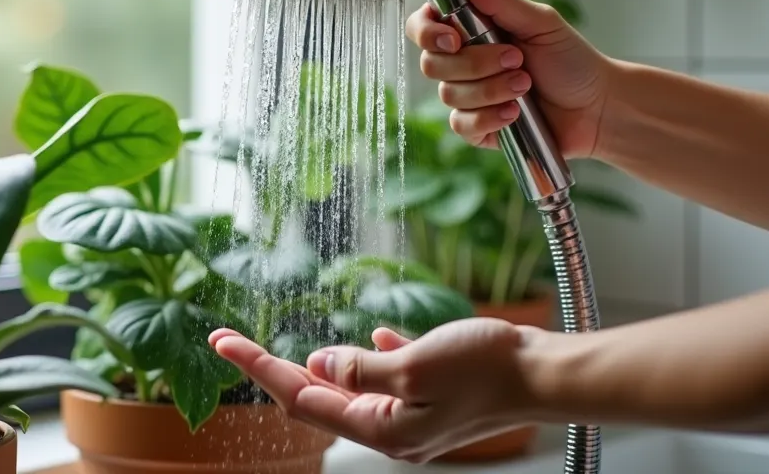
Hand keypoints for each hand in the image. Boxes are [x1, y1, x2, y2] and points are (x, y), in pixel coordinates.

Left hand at [209, 318, 537, 463]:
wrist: (547, 373)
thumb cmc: (487, 368)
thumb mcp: (414, 366)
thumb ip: (360, 369)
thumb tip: (316, 365)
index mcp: (384, 429)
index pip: (301, 397)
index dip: (258, 366)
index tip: (221, 342)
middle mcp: (394, 430)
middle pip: (317, 397)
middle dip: (274, 368)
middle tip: (231, 340)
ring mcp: (414, 415)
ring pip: (351, 388)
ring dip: (321, 366)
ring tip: (284, 348)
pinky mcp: (435, 394)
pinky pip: (390, 377)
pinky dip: (372, 358)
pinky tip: (371, 338)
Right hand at [405, 0, 613, 158]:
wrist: (597, 107)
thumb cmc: (571, 60)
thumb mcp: (539, 22)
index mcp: (471, 30)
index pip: (422, 26)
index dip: (427, 32)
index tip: (454, 38)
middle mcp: (462, 62)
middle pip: (432, 64)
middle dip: (475, 63)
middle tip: (517, 59)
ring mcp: (468, 96)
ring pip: (449, 95)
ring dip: (491, 90)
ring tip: (526, 86)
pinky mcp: (477, 127)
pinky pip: (462, 125)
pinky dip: (490, 117)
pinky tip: (515, 113)